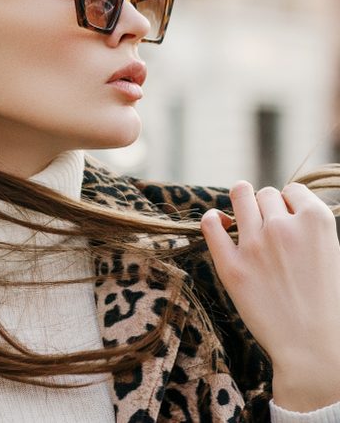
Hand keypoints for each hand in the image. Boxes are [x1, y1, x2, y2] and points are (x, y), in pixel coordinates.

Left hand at [199, 180, 339, 408]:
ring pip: (239, 197)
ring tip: (240, 216)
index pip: (292, 190)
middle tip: (267, 227)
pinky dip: (212, 219)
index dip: (287, 203)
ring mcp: (255, 244)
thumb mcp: (332, 254)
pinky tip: (219, 224)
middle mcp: (284, 227)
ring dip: (239, 201)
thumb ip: (309, 227)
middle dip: (265, 206)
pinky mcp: (230, 265)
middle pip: (264, 194)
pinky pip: (211, 224)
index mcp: (316, 221)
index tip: (286, 218)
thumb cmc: (327, 304)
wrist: (313, 348)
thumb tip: (283, 206)